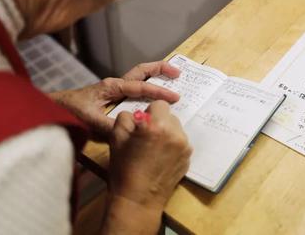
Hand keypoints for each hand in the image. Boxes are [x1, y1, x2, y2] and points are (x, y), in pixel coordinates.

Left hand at [49, 61, 179, 138]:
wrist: (54, 108)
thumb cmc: (69, 110)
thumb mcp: (88, 119)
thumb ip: (108, 125)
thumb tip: (128, 129)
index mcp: (112, 87)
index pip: (140, 87)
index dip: (158, 92)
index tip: (174, 98)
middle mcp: (115, 84)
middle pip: (142, 71)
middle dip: (160, 69)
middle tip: (177, 72)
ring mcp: (114, 89)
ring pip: (139, 77)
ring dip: (155, 76)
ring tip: (172, 78)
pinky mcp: (112, 96)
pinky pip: (134, 88)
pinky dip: (147, 87)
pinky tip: (153, 97)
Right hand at [103, 101, 191, 233]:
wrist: (138, 199)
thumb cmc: (124, 168)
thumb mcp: (116, 137)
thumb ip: (126, 118)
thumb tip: (138, 115)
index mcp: (157, 126)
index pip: (160, 104)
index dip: (149, 113)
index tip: (142, 125)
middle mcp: (175, 134)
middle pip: (170, 116)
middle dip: (159, 122)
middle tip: (147, 138)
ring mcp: (185, 147)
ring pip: (176, 129)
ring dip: (167, 134)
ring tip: (154, 150)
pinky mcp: (188, 158)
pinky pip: (181, 143)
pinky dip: (172, 146)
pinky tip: (161, 159)